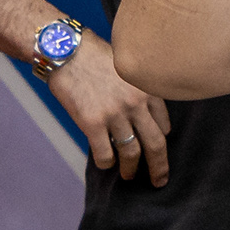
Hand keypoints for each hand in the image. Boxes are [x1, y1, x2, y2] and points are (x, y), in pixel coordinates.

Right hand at [49, 40, 170, 183]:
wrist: (64, 50)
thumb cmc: (92, 54)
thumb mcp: (126, 66)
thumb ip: (136, 89)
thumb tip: (139, 112)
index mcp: (146, 88)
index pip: (164, 124)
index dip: (160, 138)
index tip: (157, 147)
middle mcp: (135, 103)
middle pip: (156, 144)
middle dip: (159, 167)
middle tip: (159, 180)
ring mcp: (114, 114)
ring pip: (131, 153)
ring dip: (131, 169)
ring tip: (130, 176)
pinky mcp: (92, 123)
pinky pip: (105, 154)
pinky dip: (106, 163)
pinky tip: (105, 164)